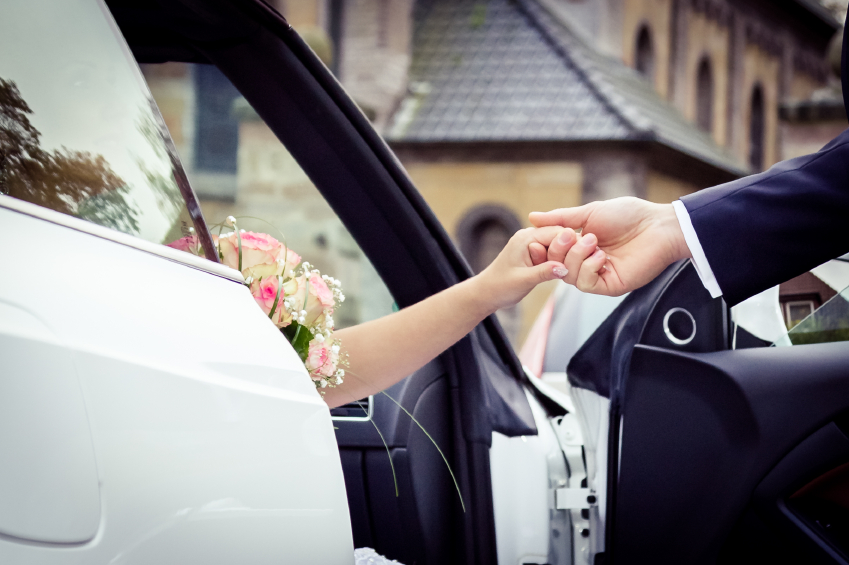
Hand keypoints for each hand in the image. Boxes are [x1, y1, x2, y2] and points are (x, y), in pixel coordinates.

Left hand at [474, 226, 569, 311]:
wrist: (486, 293)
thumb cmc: (500, 286)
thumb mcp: (523, 280)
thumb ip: (544, 272)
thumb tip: (565, 267)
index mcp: (525, 238)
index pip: (557, 232)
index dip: (570, 243)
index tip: (580, 257)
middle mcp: (529, 237)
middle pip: (559, 236)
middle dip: (568, 250)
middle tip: (573, 266)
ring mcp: (531, 244)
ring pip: (558, 244)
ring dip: (563, 256)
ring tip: (567, 270)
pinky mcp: (534, 253)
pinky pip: (552, 252)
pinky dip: (558, 261)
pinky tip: (561, 271)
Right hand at [528, 197, 690, 295]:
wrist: (658, 226)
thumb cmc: (629, 216)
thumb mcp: (589, 213)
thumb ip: (560, 218)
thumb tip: (532, 217)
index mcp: (580, 245)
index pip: (552, 252)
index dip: (545, 245)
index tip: (543, 235)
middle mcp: (586, 261)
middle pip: (556, 265)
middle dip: (560, 249)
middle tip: (573, 235)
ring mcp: (598, 274)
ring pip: (569, 276)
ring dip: (576, 257)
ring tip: (594, 242)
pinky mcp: (610, 285)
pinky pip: (586, 284)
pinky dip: (589, 269)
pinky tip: (601, 256)